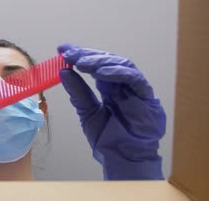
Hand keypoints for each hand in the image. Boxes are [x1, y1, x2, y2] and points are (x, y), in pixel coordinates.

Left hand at [58, 44, 165, 179]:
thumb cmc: (108, 140)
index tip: (62, 49)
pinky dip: (117, 72)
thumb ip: (78, 92)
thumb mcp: (87, 112)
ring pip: (121, 64)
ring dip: (100, 61)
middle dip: (87, 55)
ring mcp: (135, 89)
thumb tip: (63, 71)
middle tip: (69, 53)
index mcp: (109, 88)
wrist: (122, 160)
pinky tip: (101, 72)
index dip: (80, 55)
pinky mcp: (146, 96)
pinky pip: (134, 78)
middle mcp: (123, 85)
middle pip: (107, 61)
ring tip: (82, 62)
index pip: (95, 65)